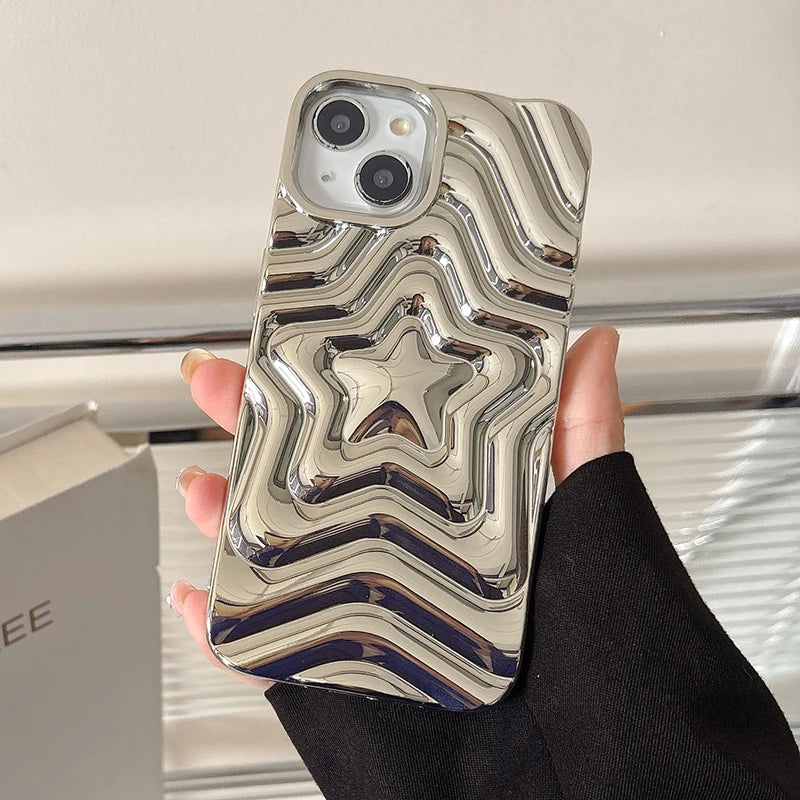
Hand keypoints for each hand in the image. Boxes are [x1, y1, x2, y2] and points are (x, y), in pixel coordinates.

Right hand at [169, 326, 624, 688]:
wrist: (596, 766)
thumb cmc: (609, 641)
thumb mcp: (597, 517)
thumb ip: (585, 431)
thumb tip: (597, 347)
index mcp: (457, 509)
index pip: (380, 430)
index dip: (333, 385)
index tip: (293, 346)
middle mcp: (407, 556)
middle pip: (314, 482)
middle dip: (258, 430)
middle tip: (219, 384)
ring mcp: (371, 616)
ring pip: (280, 556)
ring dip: (230, 517)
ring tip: (201, 483)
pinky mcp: (345, 681)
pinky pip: (270, 654)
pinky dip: (226, 629)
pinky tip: (198, 597)